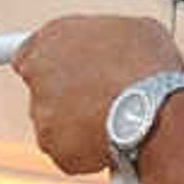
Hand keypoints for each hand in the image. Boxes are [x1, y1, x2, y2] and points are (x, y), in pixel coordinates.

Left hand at [13, 12, 180, 175]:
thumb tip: (121, 47)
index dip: (52, 64)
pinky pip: (69, 152)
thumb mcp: (136, 32)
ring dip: (79, 124)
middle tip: (102, 97)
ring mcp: (42, 113)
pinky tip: (114, 140)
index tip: (65, 71)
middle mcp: (39, 72)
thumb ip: (111, 40)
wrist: (152, 109)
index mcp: (53, 37)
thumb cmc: (148, 67)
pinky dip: (88, 151)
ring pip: (56, 123)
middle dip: (69, 96)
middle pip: (45, 89)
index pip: (30, 52)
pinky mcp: (54, 147)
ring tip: (117, 119)